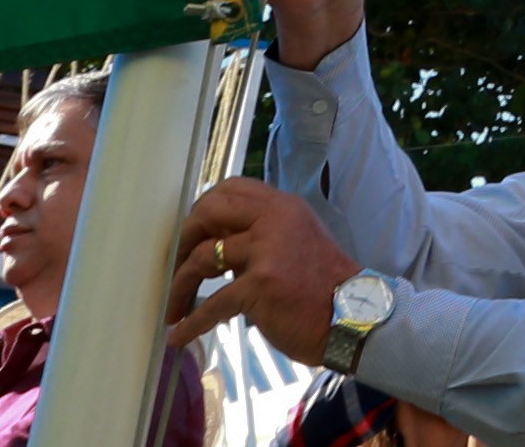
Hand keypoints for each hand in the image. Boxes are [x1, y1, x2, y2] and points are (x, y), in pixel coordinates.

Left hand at [161, 180, 355, 361]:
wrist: (352, 318)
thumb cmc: (323, 287)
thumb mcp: (296, 243)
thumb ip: (261, 237)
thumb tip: (217, 246)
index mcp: (283, 207)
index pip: (231, 189)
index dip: (203, 208)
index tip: (192, 235)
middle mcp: (274, 219)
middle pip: (209, 211)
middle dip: (184, 238)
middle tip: (176, 264)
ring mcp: (267, 250)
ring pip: (203, 258)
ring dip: (180, 285)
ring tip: (173, 307)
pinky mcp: (260, 284)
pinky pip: (212, 304)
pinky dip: (191, 323)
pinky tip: (179, 335)